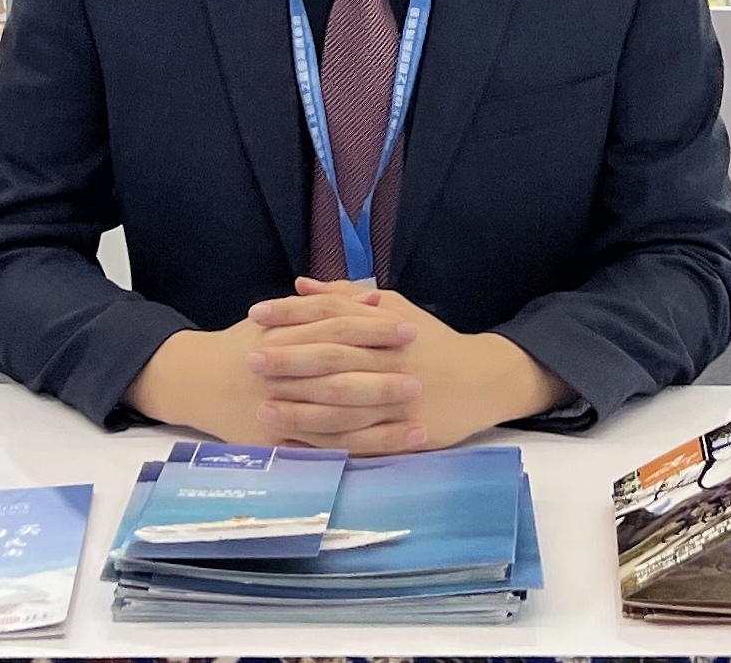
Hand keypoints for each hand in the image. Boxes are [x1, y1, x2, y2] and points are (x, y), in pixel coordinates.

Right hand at [125, 307, 423, 453]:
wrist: (198, 381)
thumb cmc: (246, 344)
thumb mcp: (279, 318)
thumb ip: (325, 306)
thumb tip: (374, 298)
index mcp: (287, 338)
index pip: (337, 330)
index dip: (374, 330)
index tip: (409, 329)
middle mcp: (285, 376)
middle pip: (341, 376)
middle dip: (381, 377)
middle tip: (420, 377)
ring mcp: (283, 413)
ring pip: (338, 420)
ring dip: (380, 423)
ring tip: (419, 421)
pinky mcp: (282, 445)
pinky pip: (328, 450)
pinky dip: (362, 450)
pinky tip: (392, 450)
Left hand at [245, 278, 571, 450]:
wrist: (481, 379)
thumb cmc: (430, 340)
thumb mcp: (394, 307)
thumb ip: (346, 297)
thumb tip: (300, 285)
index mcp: (381, 324)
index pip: (328, 314)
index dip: (290, 313)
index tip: (255, 314)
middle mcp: (385, 359)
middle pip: (330, 357)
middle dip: (288, 359)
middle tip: (249, 360)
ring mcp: (393, 398)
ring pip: (340, 405)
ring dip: (300, 408)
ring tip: (262, 408)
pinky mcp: (399, 432)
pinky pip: (357, 441)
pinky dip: (325, 444)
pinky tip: (297, 445)